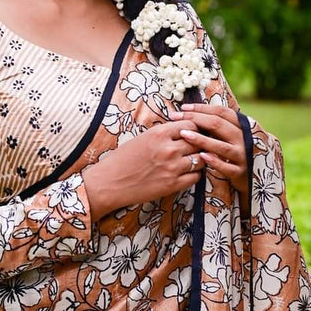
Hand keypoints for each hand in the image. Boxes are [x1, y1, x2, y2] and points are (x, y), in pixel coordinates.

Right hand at [83, 119, 205, 220]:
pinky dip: (195, 174)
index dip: (195, 128)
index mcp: (159, 133)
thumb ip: (164, 134)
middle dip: (199, 143)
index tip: (194, 132)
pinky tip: (187, 172)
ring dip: (199, 159)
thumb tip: (184, 130)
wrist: (109, 182)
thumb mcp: (143, 138)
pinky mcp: (173, 185)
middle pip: (198, 142)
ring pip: (201, 159)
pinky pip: (196, 177)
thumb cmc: (122, 159)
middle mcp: (169, 149)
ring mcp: (173, 168)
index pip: (191, 124)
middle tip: (197, 146)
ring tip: (193, 159)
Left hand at [168, 104, 248, 211]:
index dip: (202, 108)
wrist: (248, 176)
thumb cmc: (231, 152)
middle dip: (195, 119)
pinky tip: (202, 156)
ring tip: (184, 134)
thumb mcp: (227, 136)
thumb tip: (189, 111)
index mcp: (241, 126)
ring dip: (202, 139)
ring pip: (222, 146)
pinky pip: (227, 167)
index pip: (221, 112)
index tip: (183, 107)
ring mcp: (242, 156)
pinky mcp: (239, 172)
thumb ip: (214, 125)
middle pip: (219, 125)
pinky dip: (215, 161)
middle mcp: (243, 139)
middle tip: (176, 117)